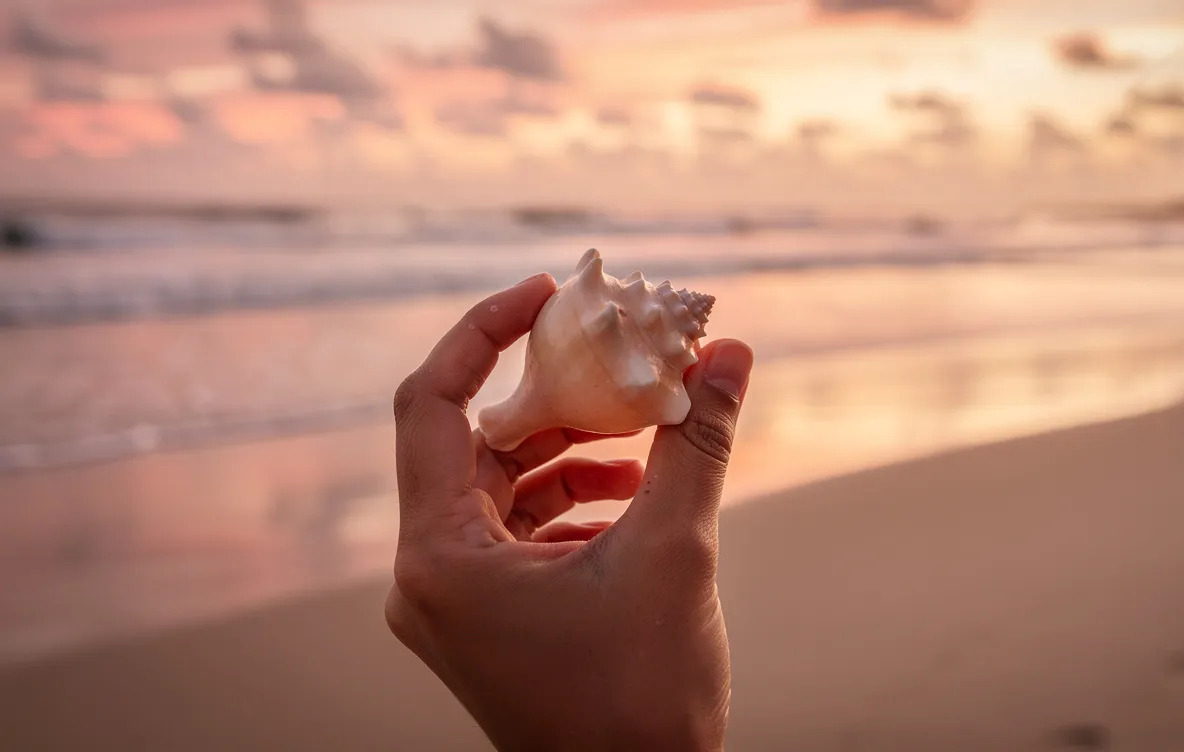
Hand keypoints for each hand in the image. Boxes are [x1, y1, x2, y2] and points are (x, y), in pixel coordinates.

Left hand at [385, 273, 754, 751]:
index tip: (547, 294)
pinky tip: (635, 495)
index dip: (482, 333)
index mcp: (440, 558)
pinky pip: (519, 530)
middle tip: (616, 357)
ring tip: (645, 437)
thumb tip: (728, 354)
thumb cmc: (643, 703)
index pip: (431, 405)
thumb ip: (697, 444)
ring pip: (501, 487)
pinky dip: (572, 501)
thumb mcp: (675, 555)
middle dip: (551, 397)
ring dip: (570, 451)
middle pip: (473, 444)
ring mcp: (456, 603)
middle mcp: (429, 578)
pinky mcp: (489, 619)